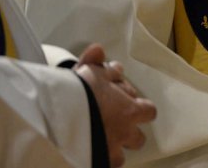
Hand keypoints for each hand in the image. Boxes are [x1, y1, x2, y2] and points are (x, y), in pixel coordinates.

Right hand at [73, 44, 156, 167]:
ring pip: (120, 157)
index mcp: (130, 111)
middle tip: (109, 124)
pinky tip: (86, 154)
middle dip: (128, 133)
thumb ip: (96, 61)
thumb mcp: (88, 70)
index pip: (148, 110)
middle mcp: (125, 134)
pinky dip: (97, 161)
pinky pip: (104, 166)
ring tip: (97, 141)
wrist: (58, 119)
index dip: (138, 107)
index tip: (123, 102)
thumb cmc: (78, 94)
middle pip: (138, 139)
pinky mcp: (96, 163)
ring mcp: (110, 152)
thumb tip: (99, 51)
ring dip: (112, 150)